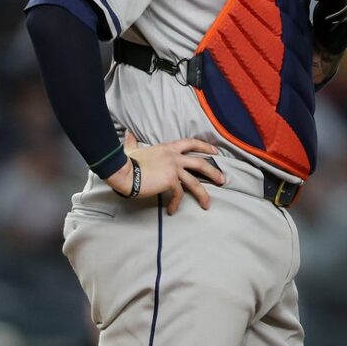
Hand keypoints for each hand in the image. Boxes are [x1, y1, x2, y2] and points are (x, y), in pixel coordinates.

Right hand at [106, 131, 226, 213]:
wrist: (124, 171)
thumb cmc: (127, 161)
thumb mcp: (132, 149)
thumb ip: (132, 142)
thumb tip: (127, 135)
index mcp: (168, 148)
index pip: (191, 143)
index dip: (204, 146)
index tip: (215, 151)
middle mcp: (174, 157)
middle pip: (200, 163)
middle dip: (213, 172)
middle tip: (222, 179)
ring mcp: (174, 168)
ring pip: (195, 182)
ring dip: (203, 194)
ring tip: (207, 204)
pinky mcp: (170, 180)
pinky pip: (178, 194)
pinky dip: (176, 204)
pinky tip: (172, 210)